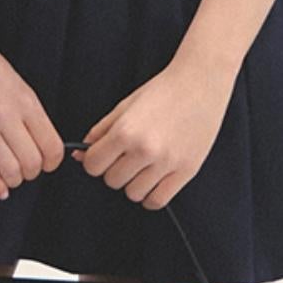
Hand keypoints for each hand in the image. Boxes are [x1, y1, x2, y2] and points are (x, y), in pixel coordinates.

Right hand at [0, 31, 66, 198]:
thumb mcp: (21, 88)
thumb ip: (33, 117)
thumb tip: (42, 145)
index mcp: (27, 104)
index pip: (52, 147)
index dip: (53, 162)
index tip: (48, 162)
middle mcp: (7, 118)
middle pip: (32, 163)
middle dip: (33, 172)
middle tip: (28, 169)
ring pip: (10, 171)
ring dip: (14, 179)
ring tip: (12, 174)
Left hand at [69, 56, 235, 209]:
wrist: (201, 82)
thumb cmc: (164, 90)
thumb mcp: (125, 105)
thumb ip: (101, 130)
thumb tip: (80, 154)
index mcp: (125, 131)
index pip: (93, 165)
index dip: (94, 161)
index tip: (102, 156)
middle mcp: (145, 149)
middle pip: (112, 181)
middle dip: (114, 170)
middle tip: (126, 157)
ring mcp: (167, 163)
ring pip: (133, 194)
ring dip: (133, 183)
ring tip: (142, 167)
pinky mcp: (186, 171)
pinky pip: (158, 200)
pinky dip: (151, 195)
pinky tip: (153, 181)